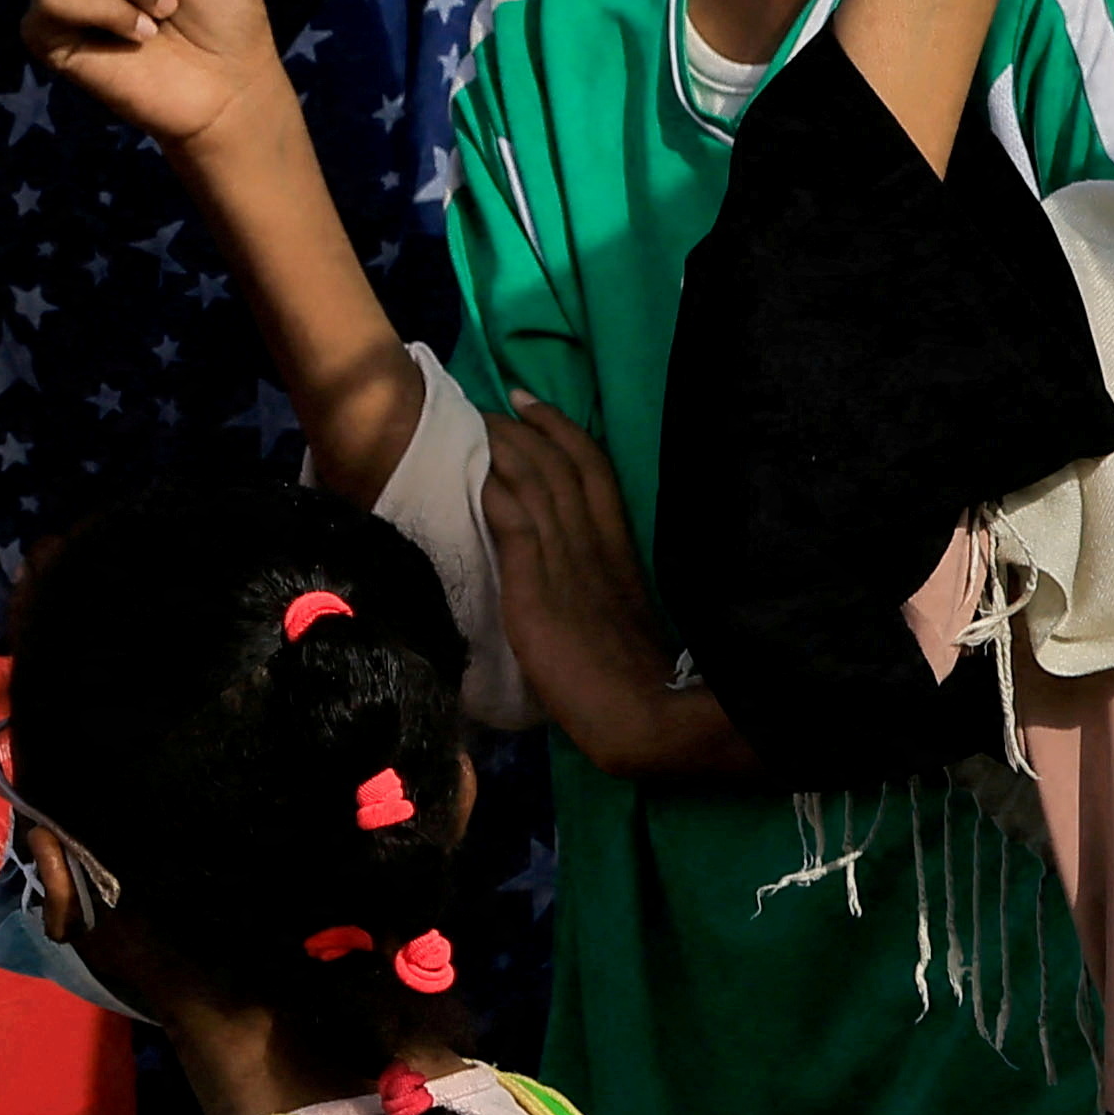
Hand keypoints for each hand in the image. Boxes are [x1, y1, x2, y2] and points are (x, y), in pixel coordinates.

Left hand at [483, 396, 741, 782]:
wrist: (637, 713)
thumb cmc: (628, 679)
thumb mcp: (615, 617)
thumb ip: (594, 586)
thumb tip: (568, 573)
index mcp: (618, 550)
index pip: (594, 472)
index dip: (564, 431)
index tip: (535, 402)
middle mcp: (595, 546)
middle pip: (563, 466)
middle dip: (529, 427)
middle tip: (496, 402)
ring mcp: (567, 565)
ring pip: (538, 485)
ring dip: (506, 449)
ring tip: (477, 424)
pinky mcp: (539, 589)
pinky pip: (517, 526)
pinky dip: (497, 493)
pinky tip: (476, 472)